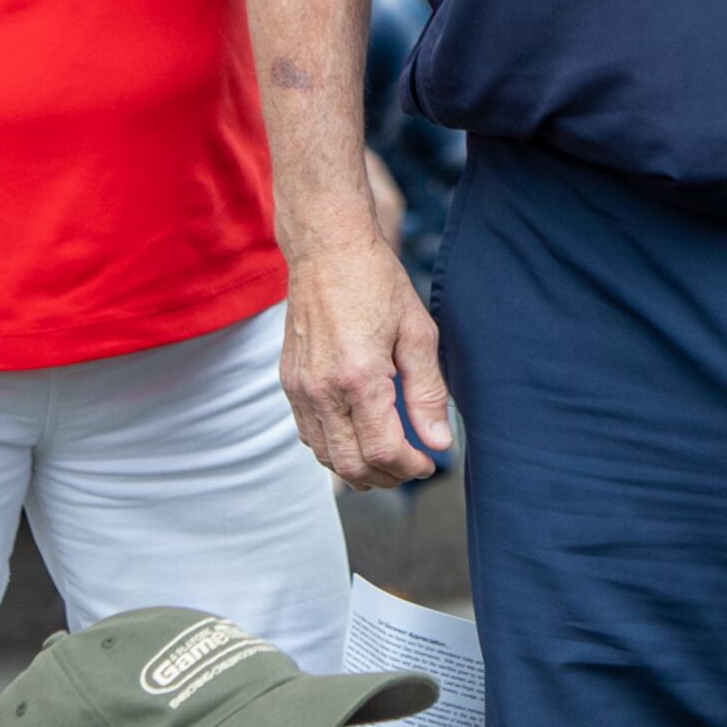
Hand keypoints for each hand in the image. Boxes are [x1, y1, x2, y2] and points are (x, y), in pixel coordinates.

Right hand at [283, 237, 451, 486]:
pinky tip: (357, 437)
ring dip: (358, 468)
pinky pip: (308, 434)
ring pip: (325, 455)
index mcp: (358, 377)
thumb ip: (428, 392)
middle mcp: (321, 389)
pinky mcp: (288, 381)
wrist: (327, 249)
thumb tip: (438, 440)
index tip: (429, 462)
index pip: (382, 451)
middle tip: (412, 467)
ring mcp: (298, 387)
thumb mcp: (418, 333)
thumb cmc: (377, 282)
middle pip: (350, 464)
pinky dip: (334, 448)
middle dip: (386, 477)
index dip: (410, 467)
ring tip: (389, 459)